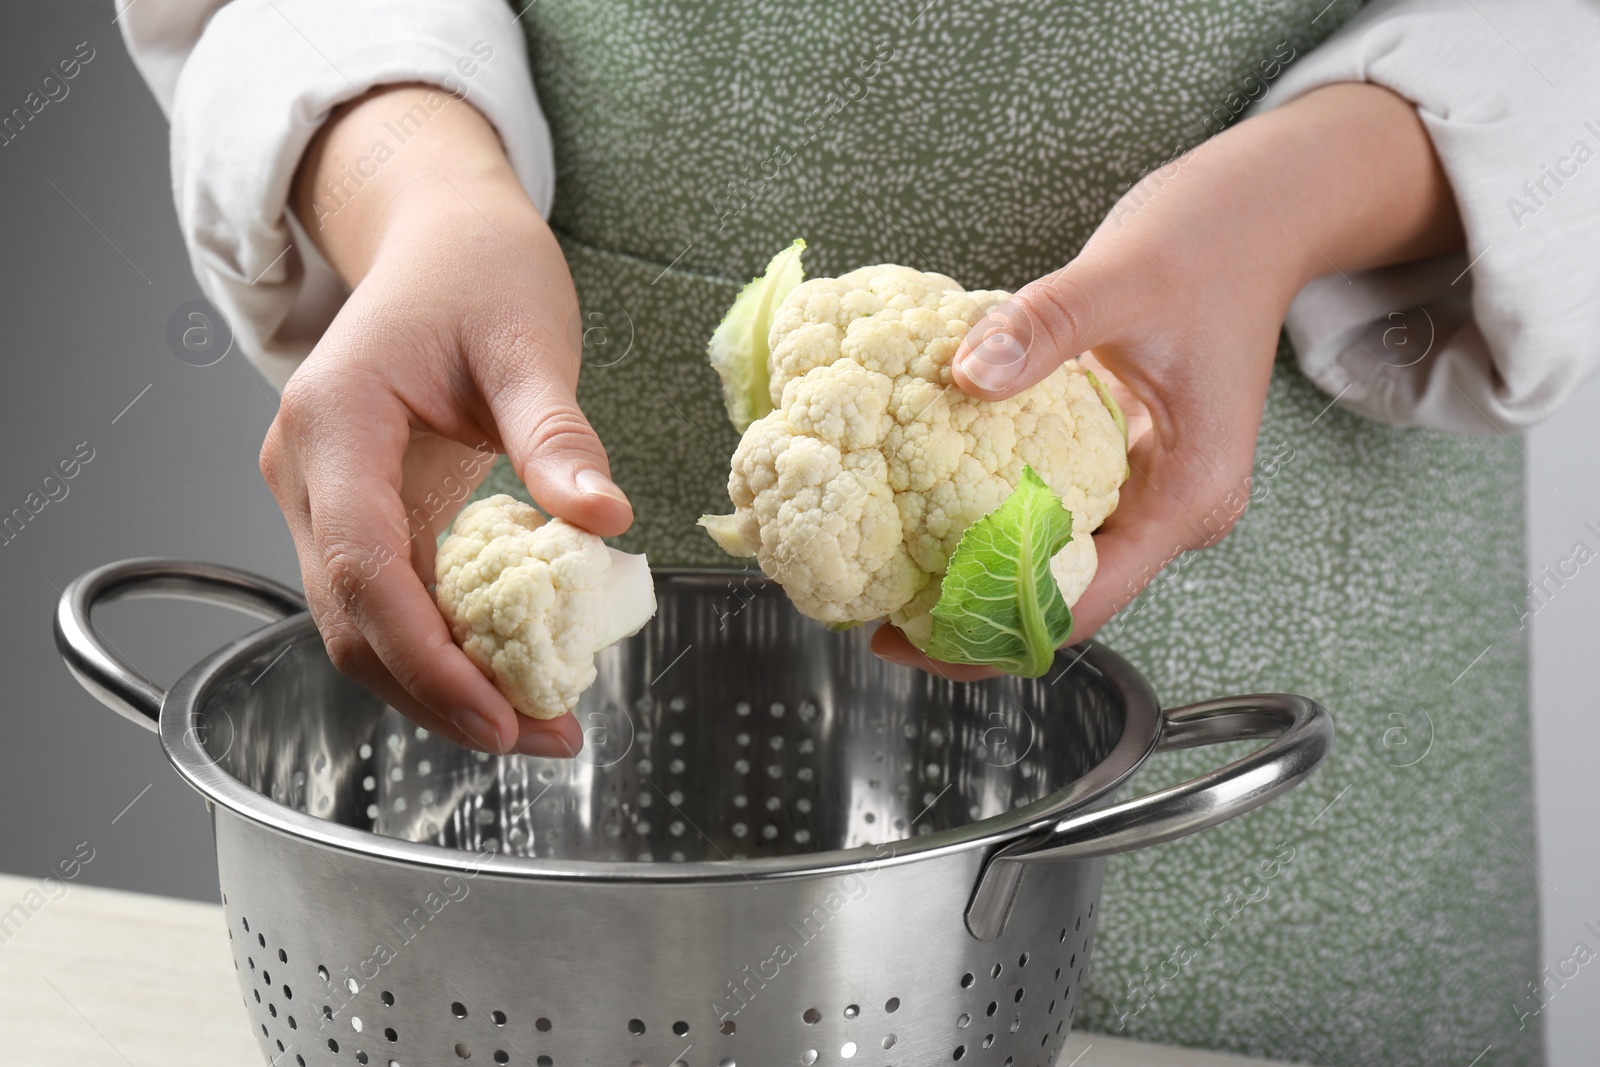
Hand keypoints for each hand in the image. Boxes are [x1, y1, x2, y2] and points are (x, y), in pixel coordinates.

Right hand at [261, 86, 630, 755]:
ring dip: (438, 684)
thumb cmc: (476, 271)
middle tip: (536, 736)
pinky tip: (506, 671)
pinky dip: (441, 647)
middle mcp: (307, 469)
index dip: (422, 654)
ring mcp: (322, 496)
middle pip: (351, 618)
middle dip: (437, 694)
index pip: (358, 564)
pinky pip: (387, 601)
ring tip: (534, 723)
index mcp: (335, 420)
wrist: (438, 238)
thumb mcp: (528, 339)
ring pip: (361, 624)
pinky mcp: (357, 512)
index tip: (495, 711)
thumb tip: (603, 520)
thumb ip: (556, 433)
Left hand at [873, 82, 1463, 676]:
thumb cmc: (1213, 243)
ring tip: (892, 577)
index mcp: (1189, 495)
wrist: (1258, 213)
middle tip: (880, 617)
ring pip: (1052, 564)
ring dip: (976, 575)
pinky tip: (928, 514)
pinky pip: (1048, 512)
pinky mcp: (1121, 464)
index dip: (993, 634)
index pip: (1084, 603)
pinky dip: (991, 522)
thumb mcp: (1122, 277)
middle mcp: (1172, 510)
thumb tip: (966, 374)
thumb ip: (1045, 327)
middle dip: (973, 618)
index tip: (912, 633)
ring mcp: (1148, 491)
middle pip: (1062, 602)